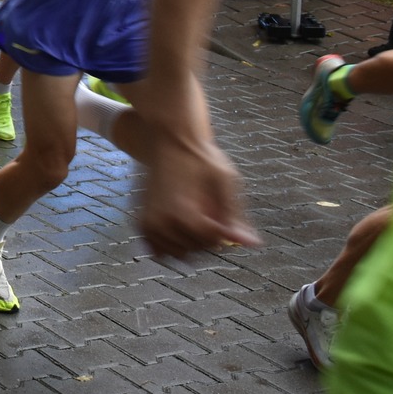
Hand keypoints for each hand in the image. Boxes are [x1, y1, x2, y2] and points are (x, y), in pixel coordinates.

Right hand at [135, 118, 259, 257]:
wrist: (169, 139)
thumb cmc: (199, 157)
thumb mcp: (225, 182)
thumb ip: (235, 216)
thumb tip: (251, 244)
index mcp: (184, 215)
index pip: (212, 243)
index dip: (222, 229)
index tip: (220, 211)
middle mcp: (162, 224)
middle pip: (195, 251)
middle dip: (206, 236)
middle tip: (206, 210)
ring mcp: (148, 224)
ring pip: (176, 254)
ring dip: (188, 243)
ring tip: (193, 217)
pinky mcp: (141, 222)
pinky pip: (157, 249)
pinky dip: (169, 244)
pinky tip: (179, 227)